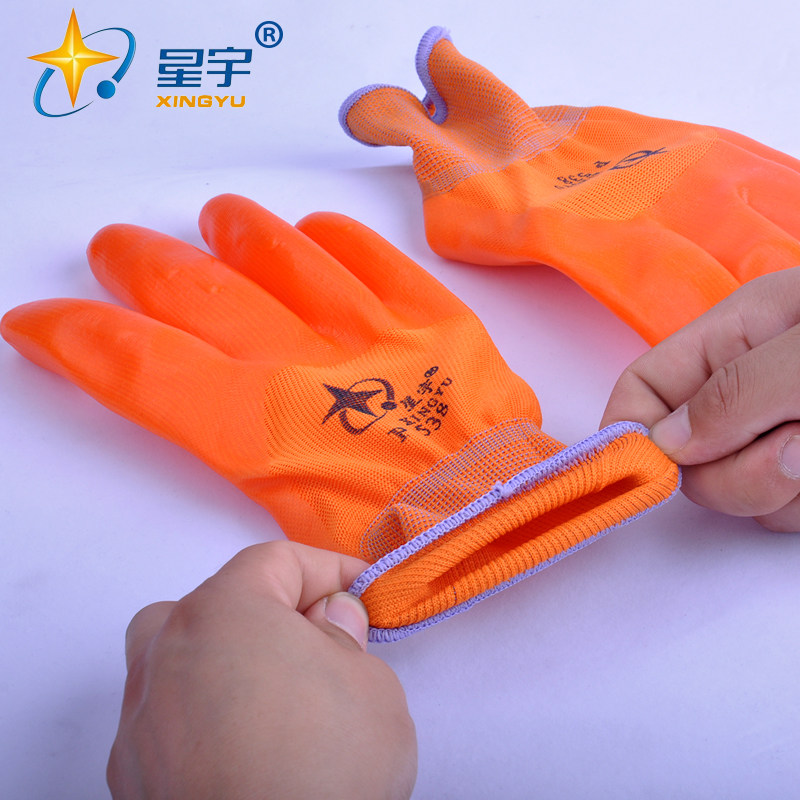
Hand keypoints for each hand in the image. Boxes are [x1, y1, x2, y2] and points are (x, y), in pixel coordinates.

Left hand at [107, 541, 416, 799]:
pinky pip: (170, 720)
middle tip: (322, 643)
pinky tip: (246, 752)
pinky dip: (204, 720)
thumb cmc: (324, 767)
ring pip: (180, 659)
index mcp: (221, 611)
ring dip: (227, 662)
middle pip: (217, 602)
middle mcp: (165, 653)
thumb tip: (330, 619)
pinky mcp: (131, 776)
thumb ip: (346, 636)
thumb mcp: (370, 684)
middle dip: (274, 613)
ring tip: (276, 697)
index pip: (277, 560)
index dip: (329, 570)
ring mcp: (140, 717)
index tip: (362, 591)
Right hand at [601, 267, 799, 531]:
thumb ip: (737, 391)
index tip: (646, 471)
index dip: (631, 431)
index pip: (644, 387)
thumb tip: (666, 444)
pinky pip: (777, 512)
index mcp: (735, 336)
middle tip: (795, 447)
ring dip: (776, 489)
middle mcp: (748, 388)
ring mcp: (778, 434)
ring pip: (734, 492)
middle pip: (685, 457)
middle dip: (731, 471)